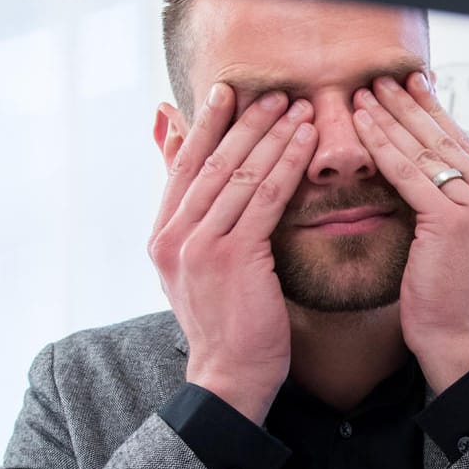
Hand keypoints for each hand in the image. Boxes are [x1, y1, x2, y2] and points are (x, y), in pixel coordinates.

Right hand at [148, 83, 317, 423]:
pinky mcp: (231, 257)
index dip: (205, 126)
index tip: (225, 92)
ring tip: (298, 108)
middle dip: (244, 122)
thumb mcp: (196, 269)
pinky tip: (305, 145)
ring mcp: (199, 245)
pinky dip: (286, 166)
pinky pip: (264, 199)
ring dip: (272, 136)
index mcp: (163, 236)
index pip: (183, 167)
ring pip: (239, 174)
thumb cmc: (225, 324)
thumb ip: (192, 219)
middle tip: (272, 91)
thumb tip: (179, 178)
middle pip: (211, 162)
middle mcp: (174, 236)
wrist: (229, 377)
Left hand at [351, 73, 468, 391]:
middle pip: (450, 142)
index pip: (467, 150)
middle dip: (413, 107)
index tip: (412, 91)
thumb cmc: (451, 304)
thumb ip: (458, 211)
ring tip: (367, 94)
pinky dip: (384, 147)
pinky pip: (411, 175)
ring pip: (429, 153)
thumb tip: (429, 178)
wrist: (460, 344)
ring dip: (393, 118)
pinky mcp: (456, 223)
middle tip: (386, 80)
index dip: (436, 117)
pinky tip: (363, 127)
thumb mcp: (464, 250)